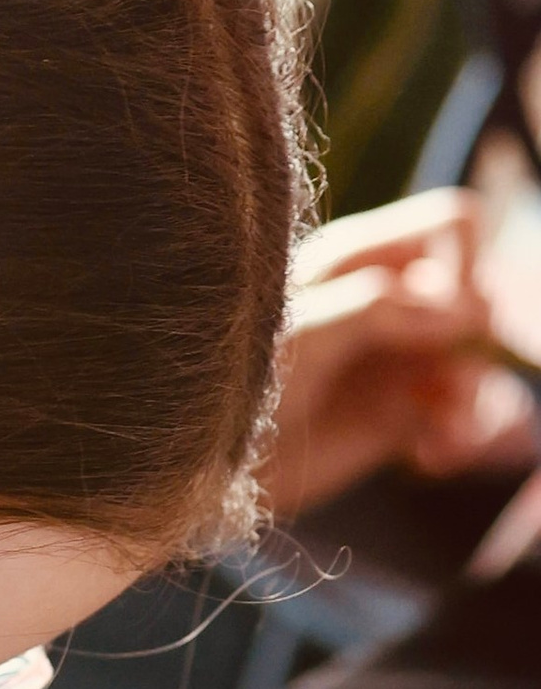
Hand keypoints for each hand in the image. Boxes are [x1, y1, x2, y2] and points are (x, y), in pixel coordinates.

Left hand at [262, 192, 535, 519]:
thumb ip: (379, 308)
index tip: (459, 314)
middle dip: (480, 336)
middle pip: (476, 293)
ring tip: (447, 430)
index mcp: (360, 258)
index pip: (452, 224)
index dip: (469, 261)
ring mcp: (397, 357)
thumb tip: (468, 309)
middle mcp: (389, 302)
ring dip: (474, 394)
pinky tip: (435, 453)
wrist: (207, 464)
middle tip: (447, 380)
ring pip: (476, 357)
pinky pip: (461, 413)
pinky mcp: (400, 414)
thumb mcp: (302, 331)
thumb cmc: (238, 379)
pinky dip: (461, 432)